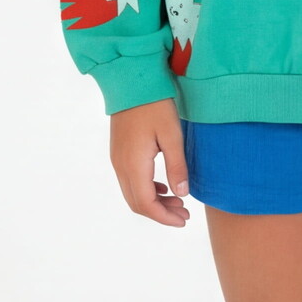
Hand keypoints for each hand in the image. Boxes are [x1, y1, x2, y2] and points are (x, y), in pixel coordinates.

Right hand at [109, 98, 190, 224]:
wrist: (131, 81)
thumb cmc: (155, 106)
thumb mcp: (172, 135)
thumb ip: (177, 167)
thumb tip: (182, 194)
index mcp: (134, 164)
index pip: (146, 204)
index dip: (164, 217)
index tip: (183, 220)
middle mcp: (121, 166)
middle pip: (137, 203)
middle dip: (161, 213)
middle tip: (185, 214)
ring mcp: (117, 159)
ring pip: (133, 193)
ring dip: (154, 202)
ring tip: (178, 201)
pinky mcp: (119, 153)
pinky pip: (129, 181)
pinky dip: (147, 190)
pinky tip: (163, 187)